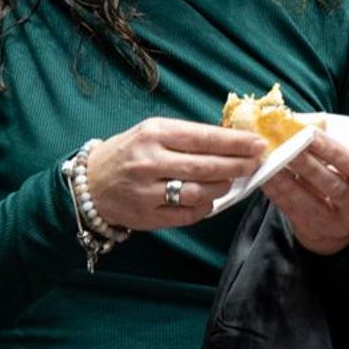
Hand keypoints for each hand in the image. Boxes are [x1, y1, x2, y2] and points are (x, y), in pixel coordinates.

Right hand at [87, 118, 266, 229]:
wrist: (88, 183)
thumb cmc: (130, 152)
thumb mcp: (153, 132)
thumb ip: (188, 137)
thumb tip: (233, 141)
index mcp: (155, 134)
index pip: (205, 137)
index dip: (236, 142)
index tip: (259, 144)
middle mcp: (150, 161)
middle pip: (206, 166)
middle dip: (238, 165)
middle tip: (257, 164)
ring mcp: (147, 191)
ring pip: (199, 192)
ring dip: (222, 187)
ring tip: (230, 181)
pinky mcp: (146, 216)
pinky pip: (187, 214)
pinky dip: (205, 208)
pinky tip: (209, 200)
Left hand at [259, 131, 348, 254]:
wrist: (340, 226)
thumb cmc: (345, 183)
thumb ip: (334, 154)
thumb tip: (302, 129)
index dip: (334, 152)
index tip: (311, 135)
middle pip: (334, 186)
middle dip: (309, 165)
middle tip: (288, 147)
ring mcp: (337, 224)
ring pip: (310, 201)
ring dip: (288, 180)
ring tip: (271, 163)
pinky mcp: (313, 232)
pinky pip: (292, 211)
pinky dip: (278, 193)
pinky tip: (266, 179)